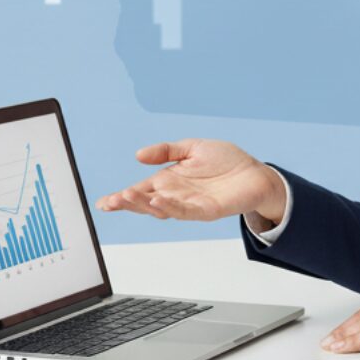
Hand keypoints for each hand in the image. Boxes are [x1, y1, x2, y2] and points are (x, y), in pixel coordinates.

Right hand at [95, 139, 286, 222]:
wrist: (256, 173)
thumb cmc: (226, 161)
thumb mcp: (192, 148)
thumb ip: (166, 151)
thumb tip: (139, 155)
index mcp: (169, 181)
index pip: (140, 190)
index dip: (121, 198)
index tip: (103, 203)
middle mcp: (176, 195)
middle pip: (146, 202)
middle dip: (127, 203)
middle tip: (111, 202)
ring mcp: (190, 204)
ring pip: (162, 209)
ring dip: (144, 205)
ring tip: (128, 197)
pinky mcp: (207, 210)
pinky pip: (186, 211)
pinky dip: (171, 207)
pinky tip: (158, 200)